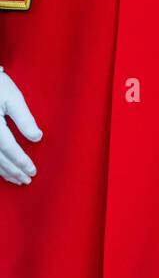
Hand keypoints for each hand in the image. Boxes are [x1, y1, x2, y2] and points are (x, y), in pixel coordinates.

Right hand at [0, 67, 41, 183]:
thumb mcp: (13, 98)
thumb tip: (36, 138)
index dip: (20, 161)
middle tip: (27, 180)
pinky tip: (2, 171)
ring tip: (17, 180)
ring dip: (3, 171)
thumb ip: (25, 119)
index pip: (8, 147)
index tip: (32, 170)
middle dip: (13, 170)